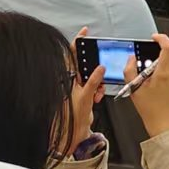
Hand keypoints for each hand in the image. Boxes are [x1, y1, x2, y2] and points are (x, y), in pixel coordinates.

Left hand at [66, 28, 102, 155]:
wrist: (71, 135)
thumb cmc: (72, 119)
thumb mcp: (86, 97)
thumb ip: (93, 81)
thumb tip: (100, 67)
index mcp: (68, 80)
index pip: (72, 55)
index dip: (78, 42)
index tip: (85, 32)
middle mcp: (70, 82)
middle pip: (84, 65)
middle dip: (95, 67)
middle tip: (100, 71)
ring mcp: (76, 88)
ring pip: (90, 75)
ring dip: (97, 81)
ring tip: (96, 91)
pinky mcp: (82, 94)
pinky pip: (93, 85)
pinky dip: (97, 88)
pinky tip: (97, 95)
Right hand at [125, 34, 168, 137]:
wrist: (163, 119)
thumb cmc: (149, 107)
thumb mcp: (134, 88)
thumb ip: (130, 70)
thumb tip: (131, 58)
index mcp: (164, 72)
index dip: (162, 38)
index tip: (154, 38)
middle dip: (160, 49)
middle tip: (149, 55)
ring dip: (162, 58)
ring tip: (150, 70)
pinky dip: (165, 65)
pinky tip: (156, 77)